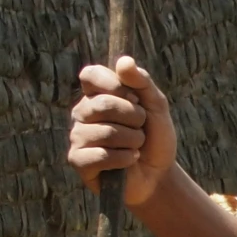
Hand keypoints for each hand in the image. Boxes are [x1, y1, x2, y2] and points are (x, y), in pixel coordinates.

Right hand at [67, 55, 176, 207]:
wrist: (159, 176)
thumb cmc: (155, 138)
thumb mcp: (156, 106)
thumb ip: (142, 82)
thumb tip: (124, 61)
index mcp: (96, 94)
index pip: (90, 75)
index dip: (113, 84)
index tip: (135, 98)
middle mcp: (82, 112)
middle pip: (104, 104)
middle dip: (134, 118)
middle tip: (142, 128)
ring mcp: (78, 136)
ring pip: (105, 132)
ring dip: (133, 140)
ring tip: (137, 147)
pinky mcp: (79, 161)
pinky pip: (100, 155)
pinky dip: (124, 159)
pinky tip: (130, 160)